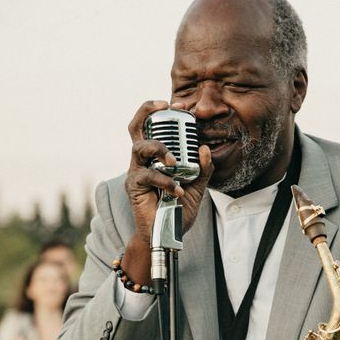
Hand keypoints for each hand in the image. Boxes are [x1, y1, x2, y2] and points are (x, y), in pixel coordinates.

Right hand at [121, 100, 212, 284]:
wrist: (168, 234)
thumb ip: (203, 168)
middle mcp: (143, 159)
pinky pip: (147, 176)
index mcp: (157, 155)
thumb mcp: (197, 186)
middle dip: (147, 111)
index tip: (178, 104)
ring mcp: (137, 171)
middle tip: (164, 106)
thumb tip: (205, 148)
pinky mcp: (134, 187)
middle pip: (136, 127)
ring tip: (175, 161)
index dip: (161, 111)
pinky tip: (178, 191)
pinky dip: (165, 181)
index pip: (154, 126)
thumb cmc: (178, 208)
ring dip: (160, 149)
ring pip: (140, 147)